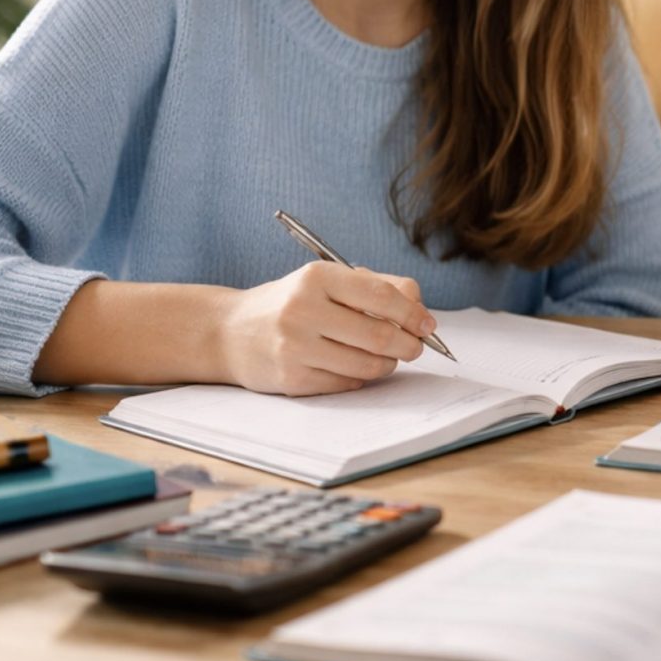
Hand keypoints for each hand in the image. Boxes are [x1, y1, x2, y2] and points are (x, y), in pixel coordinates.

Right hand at [219, 262, 436, 395]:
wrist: (231, 332)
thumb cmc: (292, 303)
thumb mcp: (327, 281)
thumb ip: (377, 287)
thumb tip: (421, 310)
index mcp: (317, 277)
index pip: (381, 296)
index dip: (413, 314)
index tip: (429, 325)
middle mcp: (303, 310)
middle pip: (378, 334)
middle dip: (408, 344)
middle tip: (415, 347)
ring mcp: (295, 347)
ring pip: (366, 365)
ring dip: (387, 364)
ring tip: (387, 357)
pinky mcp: (291, 379)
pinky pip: (346, 383)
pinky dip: (361, 377)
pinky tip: (356, 367)